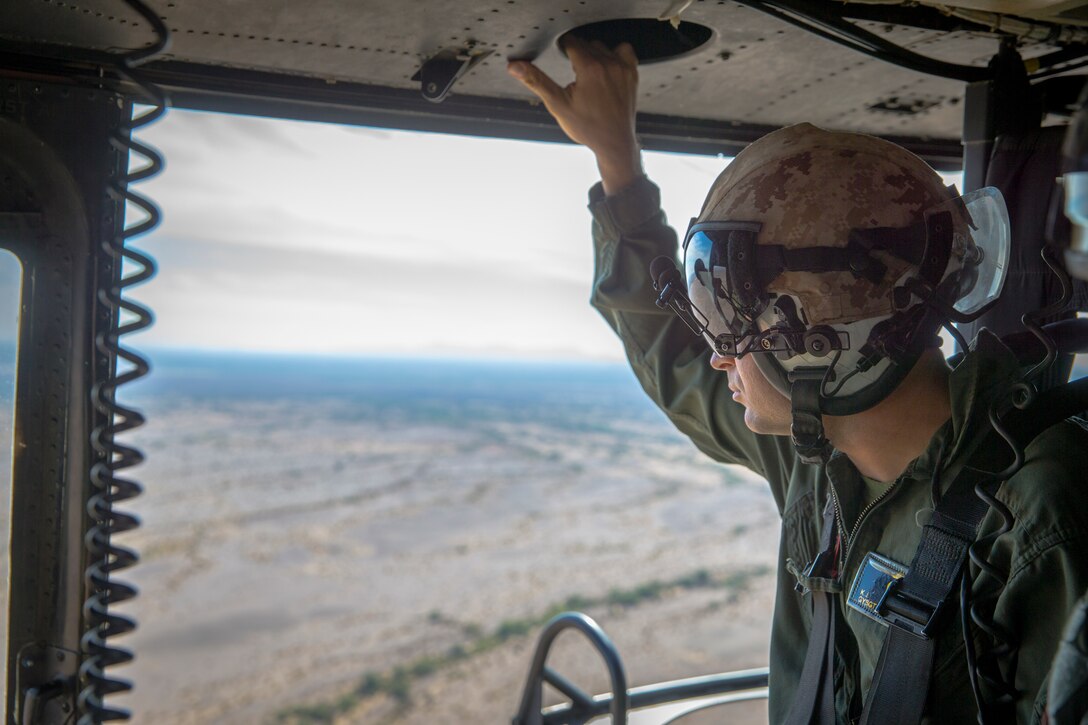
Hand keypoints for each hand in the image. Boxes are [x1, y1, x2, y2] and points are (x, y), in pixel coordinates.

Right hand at [508, 37, 643, 194]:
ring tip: (588, 77)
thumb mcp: (557, 105)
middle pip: (586, 43)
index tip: (560, 60)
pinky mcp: (632, 72)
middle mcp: (609, 63)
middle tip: (575, 78)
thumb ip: (536, 80)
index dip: (562, 50)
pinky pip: (623, 50)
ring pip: (602, 46)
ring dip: (593, 55)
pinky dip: (613, 55)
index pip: (570, 42)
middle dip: (577, 55)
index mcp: (589, 68)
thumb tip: (514, 66)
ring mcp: (623, 67)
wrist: (614, 142)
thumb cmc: (587, 127)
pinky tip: (606, 70)